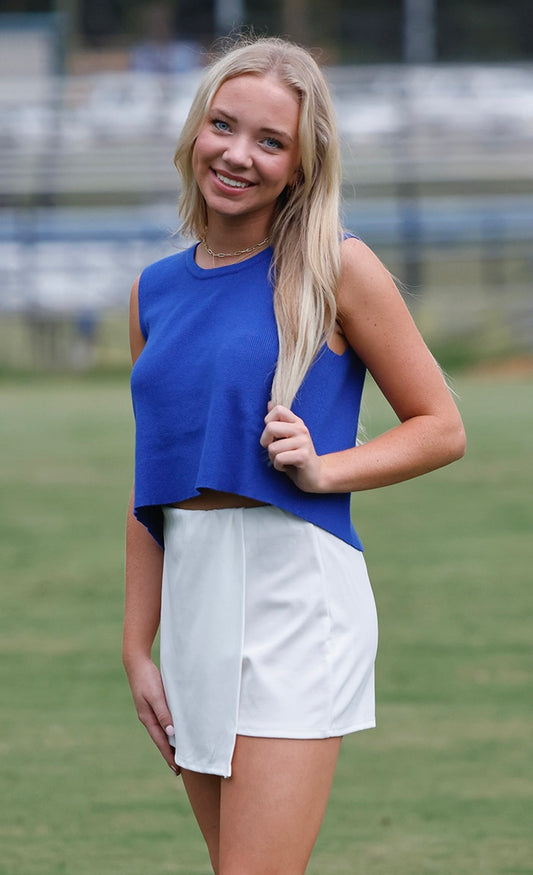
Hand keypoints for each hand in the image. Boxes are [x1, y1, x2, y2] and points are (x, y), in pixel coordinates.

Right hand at [124, 655, 179, 775]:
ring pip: (162, 730)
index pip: (161, 741)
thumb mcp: (156, 696)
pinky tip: (174, 730)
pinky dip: (169, 729)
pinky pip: (162, 721)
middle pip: (161, 739)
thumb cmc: (147, 678)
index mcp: (147, 718)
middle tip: (179, 768)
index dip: (168, 755)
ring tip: (178, 752)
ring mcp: (149, 711)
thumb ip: (163, 714)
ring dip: (169, 742)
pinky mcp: (153, 703)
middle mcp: (148, 717)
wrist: (137, 662)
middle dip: (169, 753)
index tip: (176, 769)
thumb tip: (171, 734)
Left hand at [260, 404, 325, 491]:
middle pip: (270, 427)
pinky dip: (278, 466)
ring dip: (273, 458)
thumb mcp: (286, 437)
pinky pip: (279, 458)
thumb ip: (278, 421)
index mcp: (297, 422)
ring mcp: (304, 442)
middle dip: (265, 442)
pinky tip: (287, 466)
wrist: (315, 475)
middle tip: (274, 450)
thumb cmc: (296, 456)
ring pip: (272, 448)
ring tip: (283, 460)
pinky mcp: (303, 456)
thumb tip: (269, 403)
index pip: (278, 409)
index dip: (268, 422)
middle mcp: (301, 429)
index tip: (273, 435)